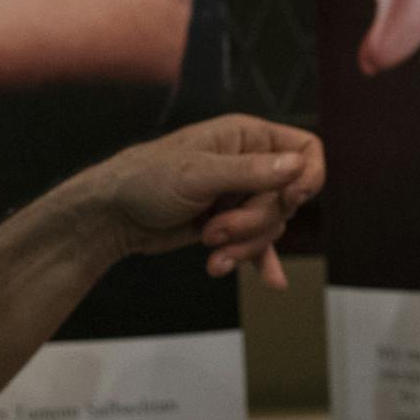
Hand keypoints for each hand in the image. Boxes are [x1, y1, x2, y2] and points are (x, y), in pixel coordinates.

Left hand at [74, 113, 324, 288]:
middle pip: (288, 198)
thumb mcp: (198, 174)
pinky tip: (273, 282)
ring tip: (208, 246)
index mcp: (247, 137)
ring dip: (243, 244)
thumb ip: (250, 172)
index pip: (306, 149)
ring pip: (272, 226)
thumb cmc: (146, 179)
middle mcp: (250, 163)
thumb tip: (297, 166)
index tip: (291, 199)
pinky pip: (259, 244)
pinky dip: (258, 259)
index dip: (308, 175)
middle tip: (216, 229)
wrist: (112, 216)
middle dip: (254, 222)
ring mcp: (240, 196)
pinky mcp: (229, 224)